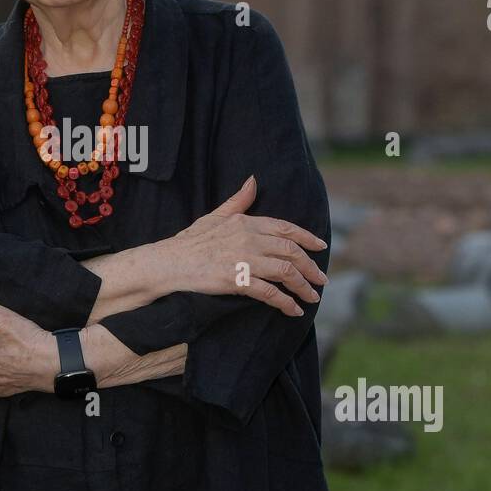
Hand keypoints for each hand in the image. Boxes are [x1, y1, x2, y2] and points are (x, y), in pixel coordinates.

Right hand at [169, 175, 326, 316]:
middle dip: (311, 267)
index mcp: (246, 223)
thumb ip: (238, 201)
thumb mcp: (215, 216)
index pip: (285, 228)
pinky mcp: (236, 281)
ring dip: (303, 287)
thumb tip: (253, 181)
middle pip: (291, 251)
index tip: (321, 247)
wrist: (169, 263)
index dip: (307, 238)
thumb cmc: (190, 241)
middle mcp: (248, 239)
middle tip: (321, 280)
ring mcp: (243, 260)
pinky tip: (293, 310)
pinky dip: (285, 302)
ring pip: (285, 272)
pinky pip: (269, 293)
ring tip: (312, 297)